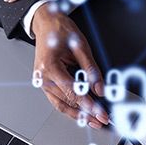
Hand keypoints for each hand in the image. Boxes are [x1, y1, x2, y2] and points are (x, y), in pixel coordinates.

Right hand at [32, 5, 108, 128]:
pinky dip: (71, 108)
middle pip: (67, 102)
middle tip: (103, 119)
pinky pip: (58, 100)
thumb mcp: (81, 46)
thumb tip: (100, 89)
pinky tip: (83, 113)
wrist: (46, 23)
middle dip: (87, 113)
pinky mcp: (45, 83)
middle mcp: (43, 77)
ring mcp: (42, 82)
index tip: (101, 113)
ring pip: (61, 105)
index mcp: (50, 67)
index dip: (89, 105)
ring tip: (94, 121)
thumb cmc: (61, 31)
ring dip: (78, 115)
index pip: (73, 92)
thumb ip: (91, 69)